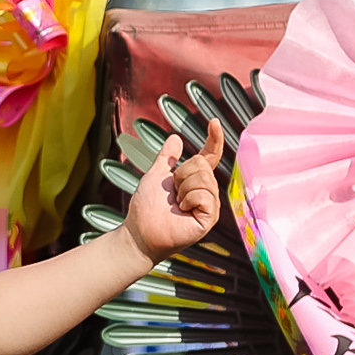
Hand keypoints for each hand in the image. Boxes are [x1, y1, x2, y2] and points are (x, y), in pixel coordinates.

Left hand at [123, 119, 226, 263]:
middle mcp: (205, 190)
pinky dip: (189, 199)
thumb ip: (166, 158)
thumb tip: (175, 138)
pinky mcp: (209, 217)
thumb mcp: (155, 176)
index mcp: (194, 180)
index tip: (214, 122)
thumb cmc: (146, 208)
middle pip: (201, 164)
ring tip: (176, 203)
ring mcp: (209, 204)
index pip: (209, 155)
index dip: (213, 139)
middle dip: (181, 175)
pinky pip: (204, 195)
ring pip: (203, 179)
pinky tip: (183, 210)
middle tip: (171, 192)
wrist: (140, 232)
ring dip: (183, 188)